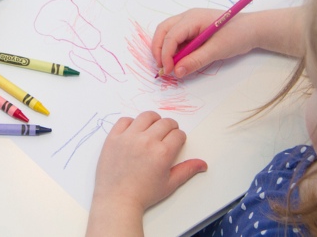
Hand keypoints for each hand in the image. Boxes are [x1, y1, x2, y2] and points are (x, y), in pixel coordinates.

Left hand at [86, 112, 206, 236]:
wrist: (117, 199)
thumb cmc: (143, 194)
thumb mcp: (169, 184)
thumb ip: (187, 170)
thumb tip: (202, 164)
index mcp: (163, 153)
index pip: (178, 134)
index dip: (179, 137)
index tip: (176, 141)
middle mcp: (147, 141)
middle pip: (165, 122)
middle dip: (170, 126)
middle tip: (167, 134)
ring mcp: (129, 137)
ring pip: (146, 116)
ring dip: (153, 120)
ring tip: (152, 128)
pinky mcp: (114, 137)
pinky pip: (125, 120)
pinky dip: (131, 122)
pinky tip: (134, 131)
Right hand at [151, 8, 256, 77]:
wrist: (253, 29)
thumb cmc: (238, 35)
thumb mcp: (217, 50)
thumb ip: (195, 60)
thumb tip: (177, 72)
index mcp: (192, 18)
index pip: (171, 35)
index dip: (166, 54)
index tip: (169, 71)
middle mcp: (187, 17)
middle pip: (163, 30)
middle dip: (158, 49)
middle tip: (162, 68)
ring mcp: (189, 22)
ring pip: (167, 34)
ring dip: (164, 49)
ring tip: (169, 66)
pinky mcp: (193, 30)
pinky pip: (177, 38)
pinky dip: (174, 50)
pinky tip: (178, 61)